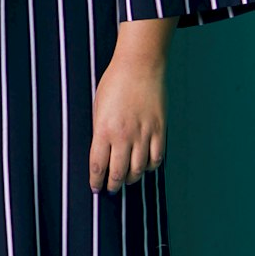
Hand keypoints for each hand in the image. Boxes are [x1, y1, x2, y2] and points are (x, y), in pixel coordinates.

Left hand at [89, 18, 176, 193]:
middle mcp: (123, 136)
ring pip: (138, 169)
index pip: (98, 165)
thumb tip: (102, 152)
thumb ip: (100, 130)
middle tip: (110, 189)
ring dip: (130, 179)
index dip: (96, 180)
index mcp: (103, 129)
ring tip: (126, 180)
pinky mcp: (159, 130)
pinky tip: (143, 166)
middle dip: (113, 185)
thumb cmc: (114, 83)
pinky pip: (156, 158)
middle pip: (118, 172)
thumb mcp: (98, 107)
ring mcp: (143, 134)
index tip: (95, 188)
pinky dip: (149, 166)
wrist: (139, 66)